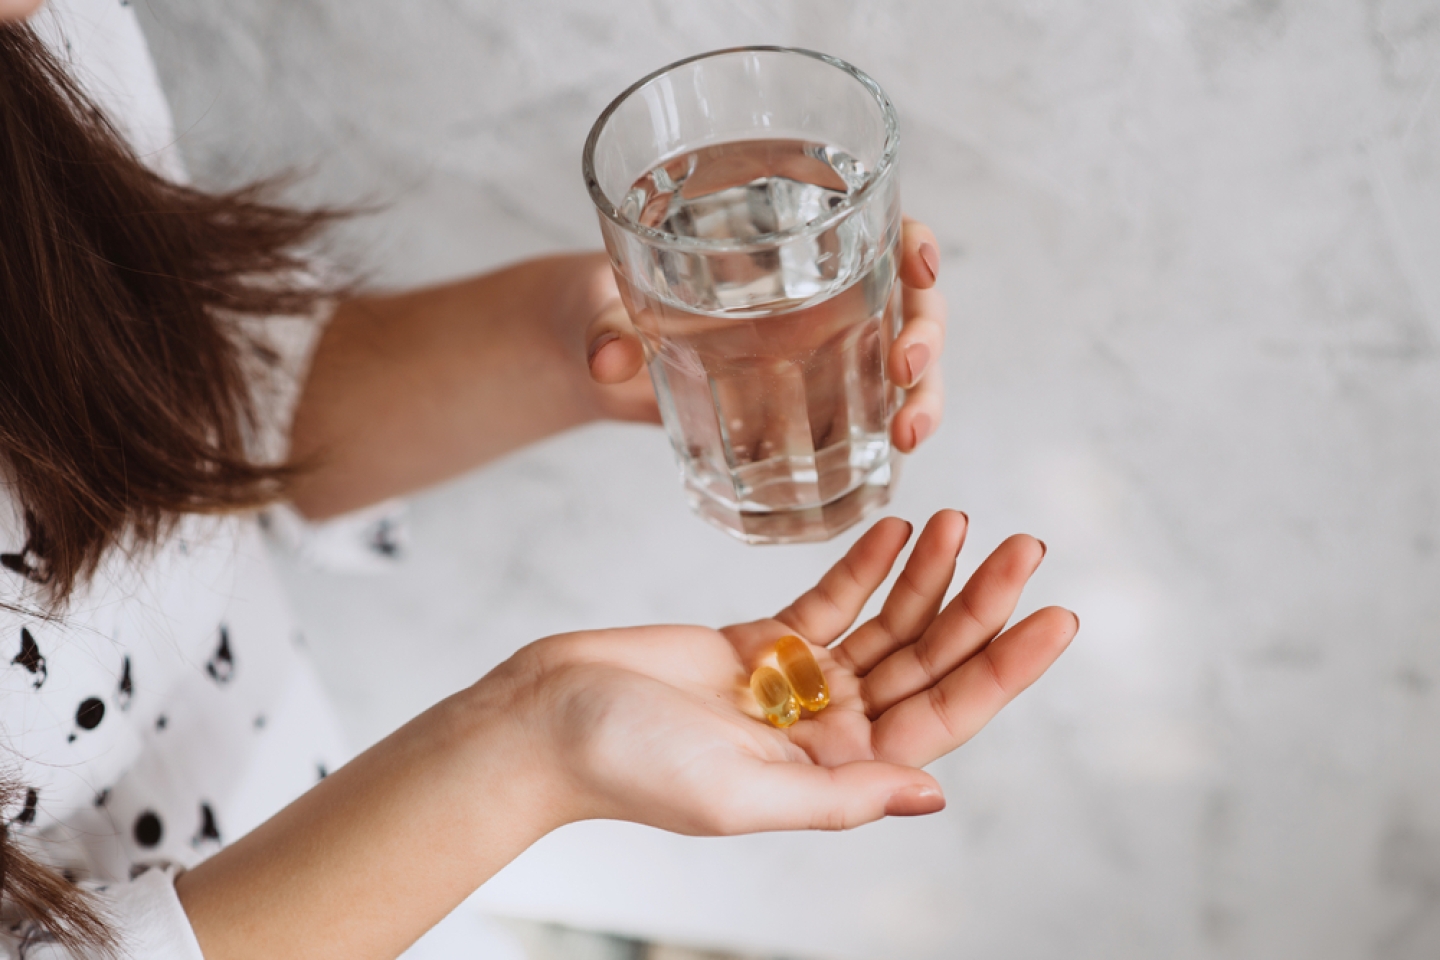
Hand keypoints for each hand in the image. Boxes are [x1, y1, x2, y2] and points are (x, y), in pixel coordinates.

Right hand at [506, 510, 1073, 833]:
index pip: (942, 718)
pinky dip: (865, 564)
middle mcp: (825, 732)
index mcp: (833, 775)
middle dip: (979, 606)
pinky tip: (900, 527)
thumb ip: (839, 796)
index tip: (1055, 617)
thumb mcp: (741, 794)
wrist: (543, 719)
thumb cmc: (628, 767)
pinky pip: (828, 599)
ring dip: (928, 575)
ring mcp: (793, 684)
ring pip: (885, 624)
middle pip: (925, 661)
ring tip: (965, 520)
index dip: (1002, 668)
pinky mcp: (756, 643)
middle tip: (1026, 546)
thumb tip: (933, 794)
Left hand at [577, 217, 947, 452]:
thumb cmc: (598, 301)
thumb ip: (605, 326)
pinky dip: (882, 445)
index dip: (913, 240)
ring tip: (906, 437)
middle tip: (906, 370)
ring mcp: (819, 350)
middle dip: (925, 334)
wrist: (589, 351)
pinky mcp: (805, 405)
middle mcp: (816, 291)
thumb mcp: (596, 304)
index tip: (919, 266)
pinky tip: (885, 474)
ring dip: (922, 398)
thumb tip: (608, 359)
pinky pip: (863, 419)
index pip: (874, 222)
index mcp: (780, 241)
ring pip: (901, 364)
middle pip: (907, 299)